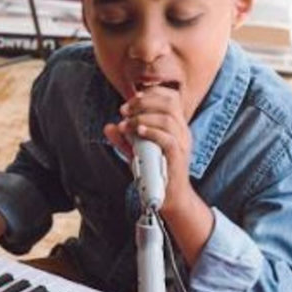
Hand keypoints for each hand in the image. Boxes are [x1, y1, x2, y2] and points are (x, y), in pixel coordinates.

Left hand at [104, 85, 193, 214]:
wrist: (168, 198)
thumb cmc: (154, 172)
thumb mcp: (136, 152)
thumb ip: (124, 139)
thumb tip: (108, 127)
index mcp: (176, 125)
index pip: (171, 97)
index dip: (150, 93)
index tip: (130, 101)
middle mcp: (182, 131)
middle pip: (170, 102)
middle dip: (143, 102)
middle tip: (123, 110)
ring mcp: (182, 143)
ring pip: (167, 118)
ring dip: (142, 117)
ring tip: (125, 124)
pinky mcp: (177, 157)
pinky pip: (167, 138)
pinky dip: (150, 131)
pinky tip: (136, 132)